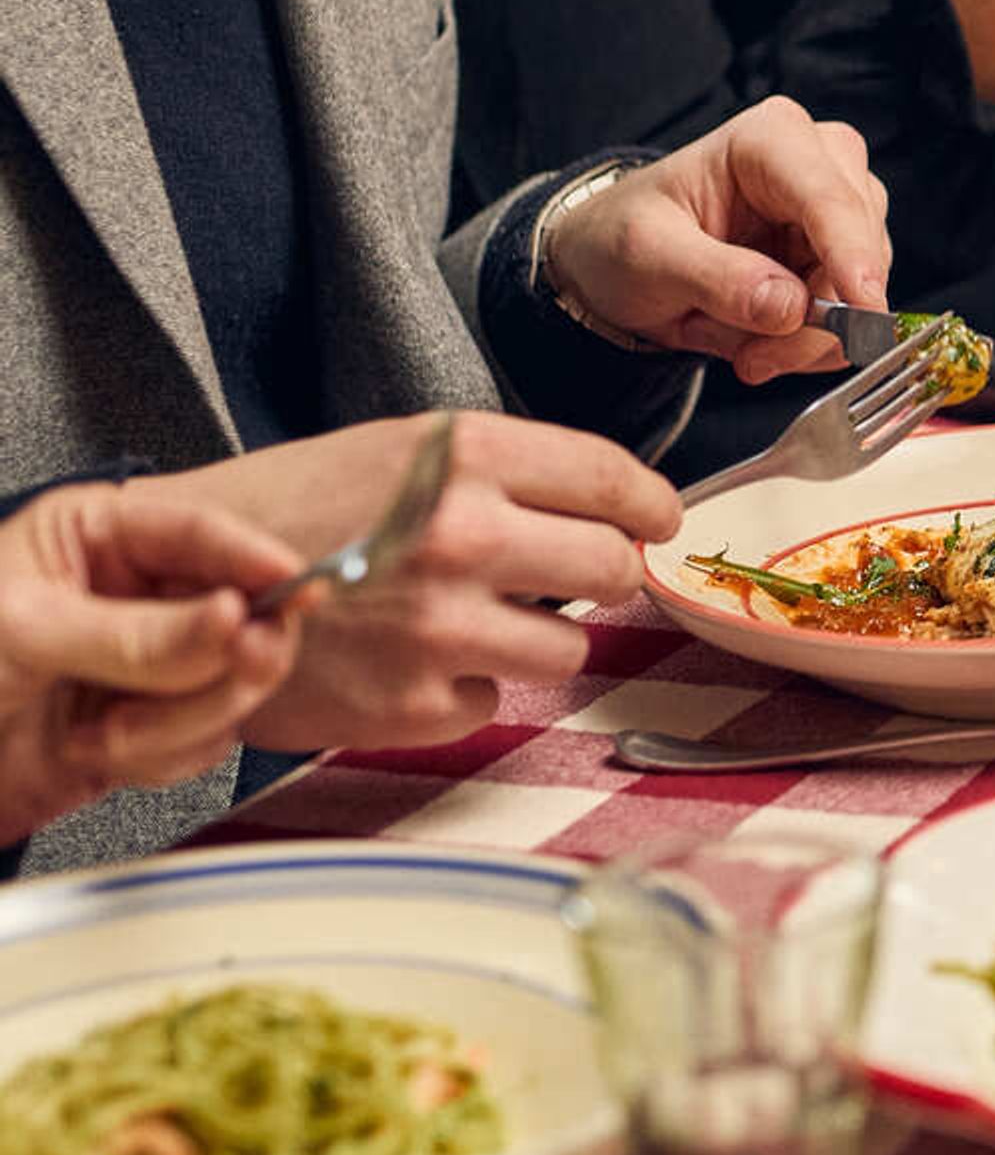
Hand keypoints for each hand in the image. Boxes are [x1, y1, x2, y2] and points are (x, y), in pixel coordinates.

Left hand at [0, 484, 303, 837]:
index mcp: (97, 539)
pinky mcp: (143, 730)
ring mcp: (142, 667)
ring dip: (181, 719)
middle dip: (229, 655)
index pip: (202, 533)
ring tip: (110, 731)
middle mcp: (132, 597)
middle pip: (239, 612)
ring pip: (229, 683)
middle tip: (237, 664)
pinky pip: (203, 741)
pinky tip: (99, 750)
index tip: (300, 585)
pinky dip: (162, 756)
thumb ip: (137, 633)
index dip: (257, 559)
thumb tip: (236, 618)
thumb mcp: (24, 632)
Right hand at [161, 415, 679, 751]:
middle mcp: (463, 535)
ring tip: (470, 618)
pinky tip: (409, 661)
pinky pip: (494, 699)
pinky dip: (466, 686)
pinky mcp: (413, 703)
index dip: (650, 506)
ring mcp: (441, 627)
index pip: (614, 481)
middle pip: (612, 568)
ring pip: (570, 646)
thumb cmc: (295, 509)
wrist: (176, 584)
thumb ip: (506, 473)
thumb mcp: (402, 451)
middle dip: (602, 573)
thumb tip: (615, 507)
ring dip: (538, 636)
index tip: (657, 521)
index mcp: (465, 456)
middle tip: (574, 574)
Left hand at [548, 99, 892, 379]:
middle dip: (812, 318)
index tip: (863, 309)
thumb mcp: (646, 254)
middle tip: (753, 358)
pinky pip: (849, 317)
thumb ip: (717, 278)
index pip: (828, 197)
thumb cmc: (622, 237)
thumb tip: (791, 308)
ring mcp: (836, 214)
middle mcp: (819, 164)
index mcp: (769, 139)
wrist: (611, 265)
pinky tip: (755, 341)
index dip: (852, 254)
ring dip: (801, 338)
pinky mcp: (839, 258)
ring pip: (860, 290)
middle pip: (858, 248)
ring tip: (738, 345)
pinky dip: (802, 345)